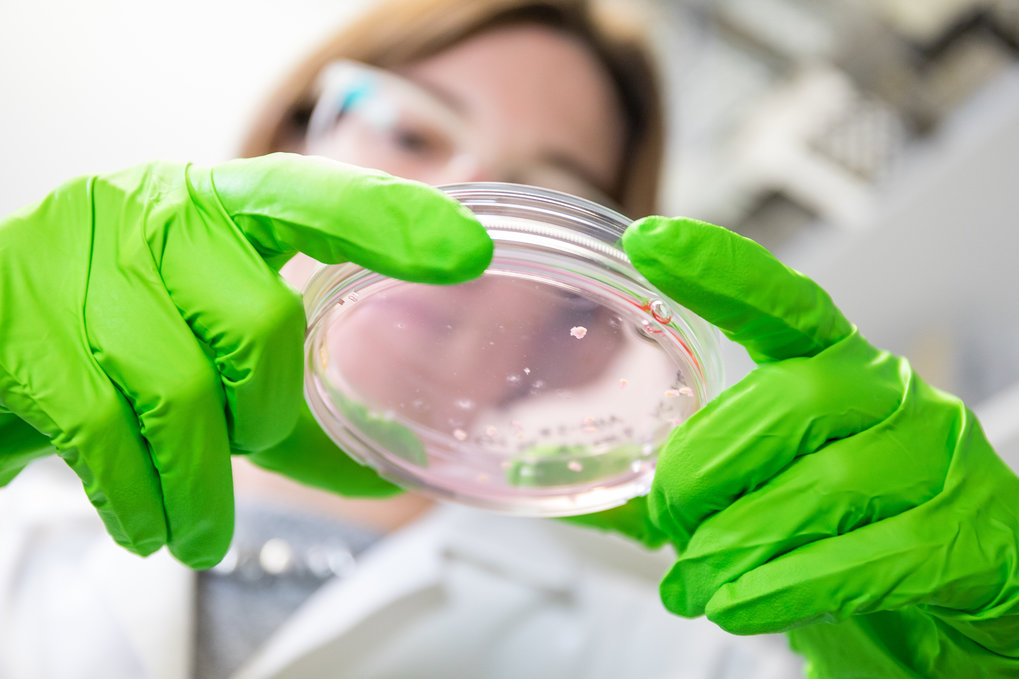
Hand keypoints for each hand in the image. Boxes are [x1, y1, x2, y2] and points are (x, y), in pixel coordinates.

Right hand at [0, 153, 491, 567]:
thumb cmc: (124, 338)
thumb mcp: (211, 347)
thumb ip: (291, 401)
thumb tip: (386, 469)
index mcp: (217, 204)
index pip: (315, 194)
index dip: (392, 221)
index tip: (465, 253)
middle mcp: (151, 215)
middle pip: (262, 327)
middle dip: (267, 414)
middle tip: (247, 446)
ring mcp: (80, 263)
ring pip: (185, 392)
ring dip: (201, 488)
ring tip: (197, 529)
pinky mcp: (18, 329)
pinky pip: (107, 435)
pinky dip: (141, 502)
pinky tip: (148, 522)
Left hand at [621, 216, 1018, 676]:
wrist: (953, 602)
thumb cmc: (840, 531)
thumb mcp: (752, 495)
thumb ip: (662, 492)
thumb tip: (556, 487)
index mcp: (832, 367)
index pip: (781, 303)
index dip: (718, 271)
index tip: (647, 242)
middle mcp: (888, 395)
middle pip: (790, 400)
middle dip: (706, 467)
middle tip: (670, 518)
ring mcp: (935, 460)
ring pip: (824, 484)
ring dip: (737, 542)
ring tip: (696, 582)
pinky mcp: (965, 535)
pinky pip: (864, 558)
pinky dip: (785, 587)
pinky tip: (741, 603)